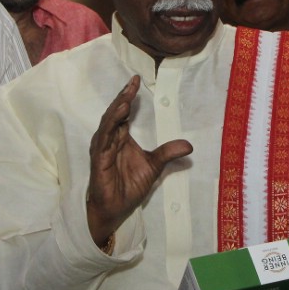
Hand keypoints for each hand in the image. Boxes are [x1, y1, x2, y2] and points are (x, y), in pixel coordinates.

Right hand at [86, 77, 192, 246]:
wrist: (116, 209)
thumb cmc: (129, 186)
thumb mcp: (154, 166)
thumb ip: (168, 153)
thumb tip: (190, 145)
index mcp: (120, 137)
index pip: (123, 112)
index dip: (129, 96)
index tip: (137, 80)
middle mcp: (110, 139)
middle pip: (115, 112)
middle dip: (123, 96)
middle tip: (133, 81)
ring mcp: (102, 148)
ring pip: (108, 123)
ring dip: (117, 109)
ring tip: (127, 97)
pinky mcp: (98, 159)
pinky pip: (103, 139)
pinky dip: (111, 126)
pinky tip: (119, 115)